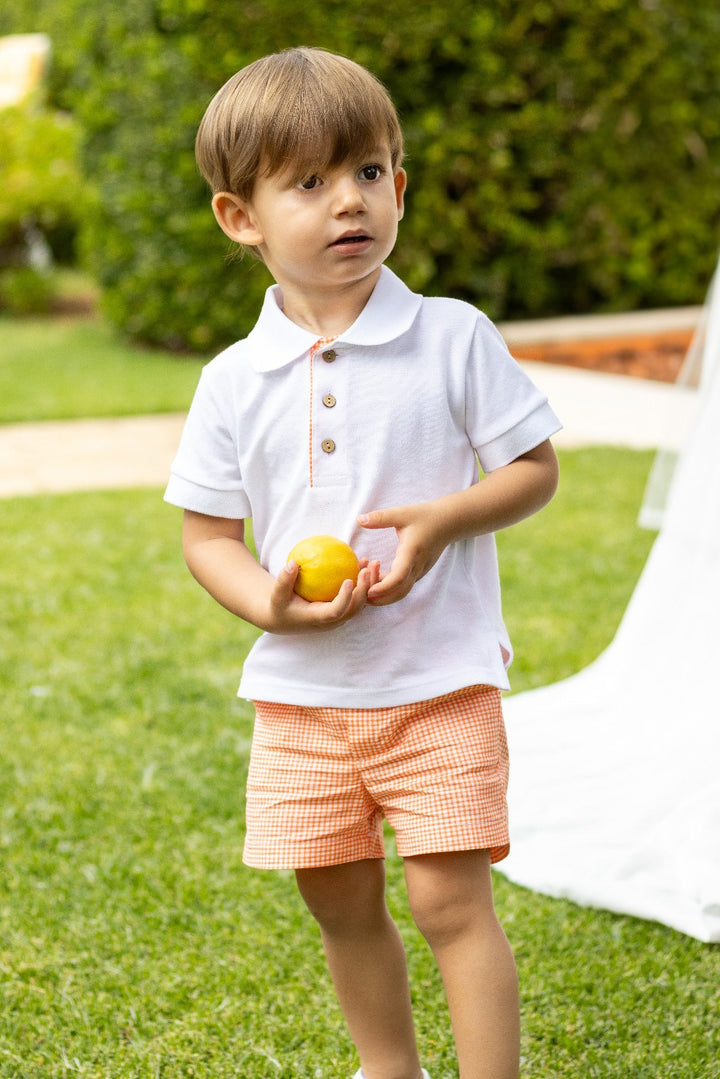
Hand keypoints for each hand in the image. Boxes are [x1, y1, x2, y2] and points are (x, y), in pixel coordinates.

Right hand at [267, 557, 381, 631]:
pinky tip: (363, 561)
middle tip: (366, 569)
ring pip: (360, 602)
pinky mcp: (343, 608)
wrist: (285, 618)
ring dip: (369, 584)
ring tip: (373, 563)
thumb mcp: (276, 595)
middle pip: (355, 608)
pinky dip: (363, 580)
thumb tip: (293, 563)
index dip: (345, 598)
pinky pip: (357, 594)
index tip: (349, 580)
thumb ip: (284, 580)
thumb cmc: (280, 605)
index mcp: (318, 619)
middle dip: (364, 590)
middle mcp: (333, 620)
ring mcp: (340, 615)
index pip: (336, 612)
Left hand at [358, 503, 447, 605]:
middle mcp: (416, 566)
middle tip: (360, 594)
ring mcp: (419, 571)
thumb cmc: (425, 517)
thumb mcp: (402, 513)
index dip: (383, 586)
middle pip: (399, 592)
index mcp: (411, 553)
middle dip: (379, 598)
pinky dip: (389, 588)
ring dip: (383, 595)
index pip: (399, 577)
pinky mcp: (418, 572)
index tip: (368, 590)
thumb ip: (380, 517)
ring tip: (364, 589)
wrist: (448, 523)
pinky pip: (403, 586)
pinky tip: (374, 581)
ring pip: (401, 592)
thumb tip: (359, 519)